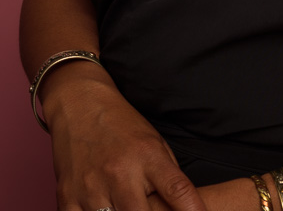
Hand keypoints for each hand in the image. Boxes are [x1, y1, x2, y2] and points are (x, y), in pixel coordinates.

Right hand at [46, 74, 205, 210]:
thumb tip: (182, 208)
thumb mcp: (154, 142)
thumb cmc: (122, 125)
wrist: (80, 105)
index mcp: (148, 156)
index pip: (177, 190)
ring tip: (127, 204)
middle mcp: (120, 173)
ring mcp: (92, 188)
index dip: (192, 210)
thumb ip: (167, 177)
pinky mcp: (67, 198)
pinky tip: (103, 209)